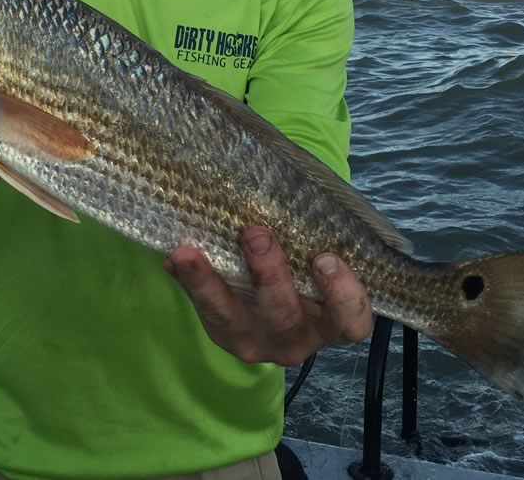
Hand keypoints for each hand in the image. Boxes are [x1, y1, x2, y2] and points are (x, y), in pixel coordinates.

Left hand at [164, 227, 371, 365]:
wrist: (272, 299)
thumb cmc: (308, 265)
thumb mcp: (317, 256)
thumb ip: (314, 235)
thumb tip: (283, 182)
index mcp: (330, 321)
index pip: (351, 322)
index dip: (344, 296)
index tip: (326, 259)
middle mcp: (295, 338)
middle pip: (285, 317)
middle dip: (269, 275)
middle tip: (256, 234)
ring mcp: (254, 340)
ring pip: (231, 319)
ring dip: (209, 282)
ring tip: (188, 251)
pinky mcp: (221, 333)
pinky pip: (202, 311)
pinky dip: (186, 283)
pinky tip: (172, 258)